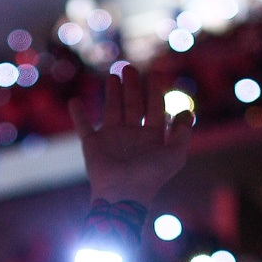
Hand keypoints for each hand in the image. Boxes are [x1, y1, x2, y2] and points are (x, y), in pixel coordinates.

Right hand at [71, 64, 191, 207]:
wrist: (122, 194)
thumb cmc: (150, 176)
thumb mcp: (175, 154)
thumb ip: (183, 133)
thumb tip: (187, 111)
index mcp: (151, 137)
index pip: (155, 108)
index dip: (157, 90)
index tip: (156, 72)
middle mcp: (131, 136)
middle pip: (133, 104)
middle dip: (132, 86)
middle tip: (129, 68)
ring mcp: (111, 139)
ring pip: (111, 109)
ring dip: (112, 92)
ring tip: (112, 76)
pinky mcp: (92, 145)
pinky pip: (83, 127)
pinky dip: (78, 115)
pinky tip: (74, 101)